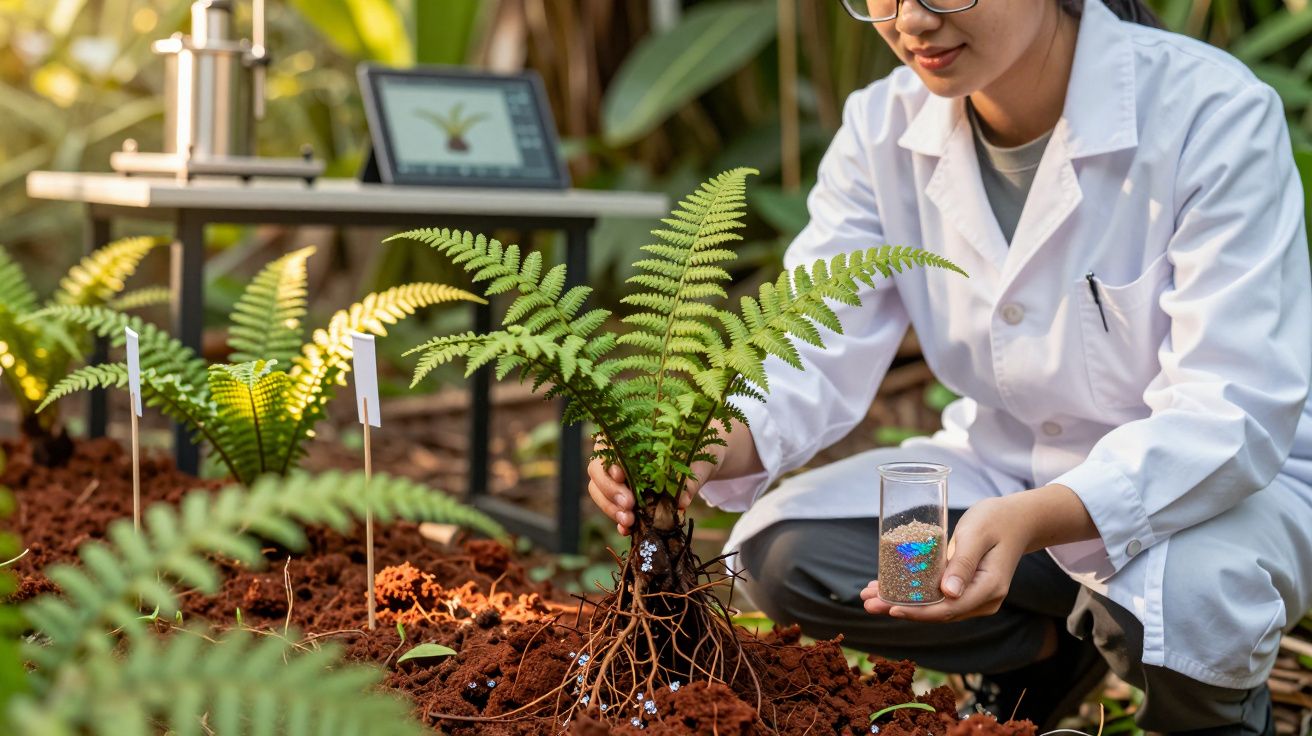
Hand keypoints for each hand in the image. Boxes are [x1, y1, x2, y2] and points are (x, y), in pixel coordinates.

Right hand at [586, 438, 722, 535]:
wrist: (698, 462)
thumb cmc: (694, 451)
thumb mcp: (695, 459)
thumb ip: (688, 478)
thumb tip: (681, 501)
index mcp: (628, 436)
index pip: (606, 446)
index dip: (609, 461)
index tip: (621, 475)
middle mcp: (617, 455)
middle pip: (597, 471)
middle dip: (609, 490)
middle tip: (628, 504)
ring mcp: (617, 478)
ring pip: (599, 492)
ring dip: (611, 508)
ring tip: (628, 521)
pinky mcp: (624, 498)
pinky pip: (613, 509)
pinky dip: (617, 520)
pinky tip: (627, 530)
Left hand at [860, 496, 1029, 621]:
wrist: (1017, 520)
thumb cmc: (996, 520)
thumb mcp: (976, 534)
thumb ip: (963, 562)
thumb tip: (948, 593)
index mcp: (989, 588)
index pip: (948, 608)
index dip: (918, 612)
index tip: (890, 608)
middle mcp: (983, 600)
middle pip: (937, 612)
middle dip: (900, 609)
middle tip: (867, 602)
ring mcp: (976, 599)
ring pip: (934, 607)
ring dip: (902, 603)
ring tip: (870, 597)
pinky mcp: (967, 591)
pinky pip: (938, 598)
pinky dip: (913, 595)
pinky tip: (888, 589)